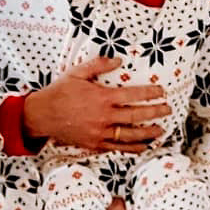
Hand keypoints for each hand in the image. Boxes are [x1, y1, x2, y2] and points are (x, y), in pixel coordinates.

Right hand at [23, 56, 168, 152]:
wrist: (41, 116)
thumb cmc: (59, 93)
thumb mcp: (77, 73)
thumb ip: (98, 65)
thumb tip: (117, 61)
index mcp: (102, 98)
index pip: (133, 95)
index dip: (150, 93)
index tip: (161, 91)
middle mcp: (104, 117)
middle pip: (137, 116)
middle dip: (155, 113)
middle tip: (167, 110)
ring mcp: (100, 133)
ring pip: (130, 135)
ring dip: (148, 133)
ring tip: (160, 131)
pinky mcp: (94, 144)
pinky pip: (117, 148)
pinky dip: (132, 148)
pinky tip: (142, 146)